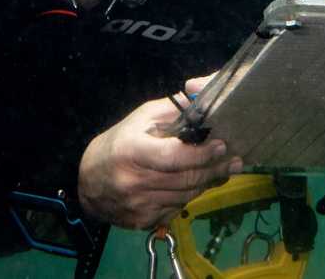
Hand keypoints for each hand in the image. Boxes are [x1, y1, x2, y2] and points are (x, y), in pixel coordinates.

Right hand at [77, 89, 241, 228]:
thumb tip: (204, 103)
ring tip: (224, 171)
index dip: (201, 153)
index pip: (174, 156)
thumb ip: (173, 111)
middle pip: (185, 179)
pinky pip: (176, 209)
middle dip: (214, 169)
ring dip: (207, 184)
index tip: (222, 145)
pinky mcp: (142, 222)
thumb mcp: (142, 118)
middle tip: (235, 161)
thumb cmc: (120, 142)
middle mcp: (133, 182)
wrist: (89, 180)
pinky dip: (190, 196)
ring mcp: (138, 206)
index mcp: (132, 151)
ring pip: (185, 196)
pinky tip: (198, 185)